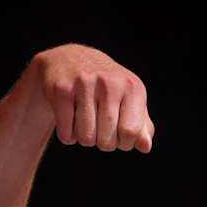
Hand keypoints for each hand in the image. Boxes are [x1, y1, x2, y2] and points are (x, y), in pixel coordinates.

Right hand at [31, 45, 153, 151]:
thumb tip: (145, 147)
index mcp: (132, 87)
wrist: (69, 59)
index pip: (130, 133)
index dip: (124, 143)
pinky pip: (66, 132)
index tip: (119, 135)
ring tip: (85, 122)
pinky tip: (70, 121)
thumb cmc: (107, 88)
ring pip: (86, 138)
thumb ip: (141, 126)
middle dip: (103, 143)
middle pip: (107, 140)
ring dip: (84, 139)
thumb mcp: (129, 101)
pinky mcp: (62, 89)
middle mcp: (110, 83)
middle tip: (99, 127)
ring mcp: (84, 84)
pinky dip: (67, 135)